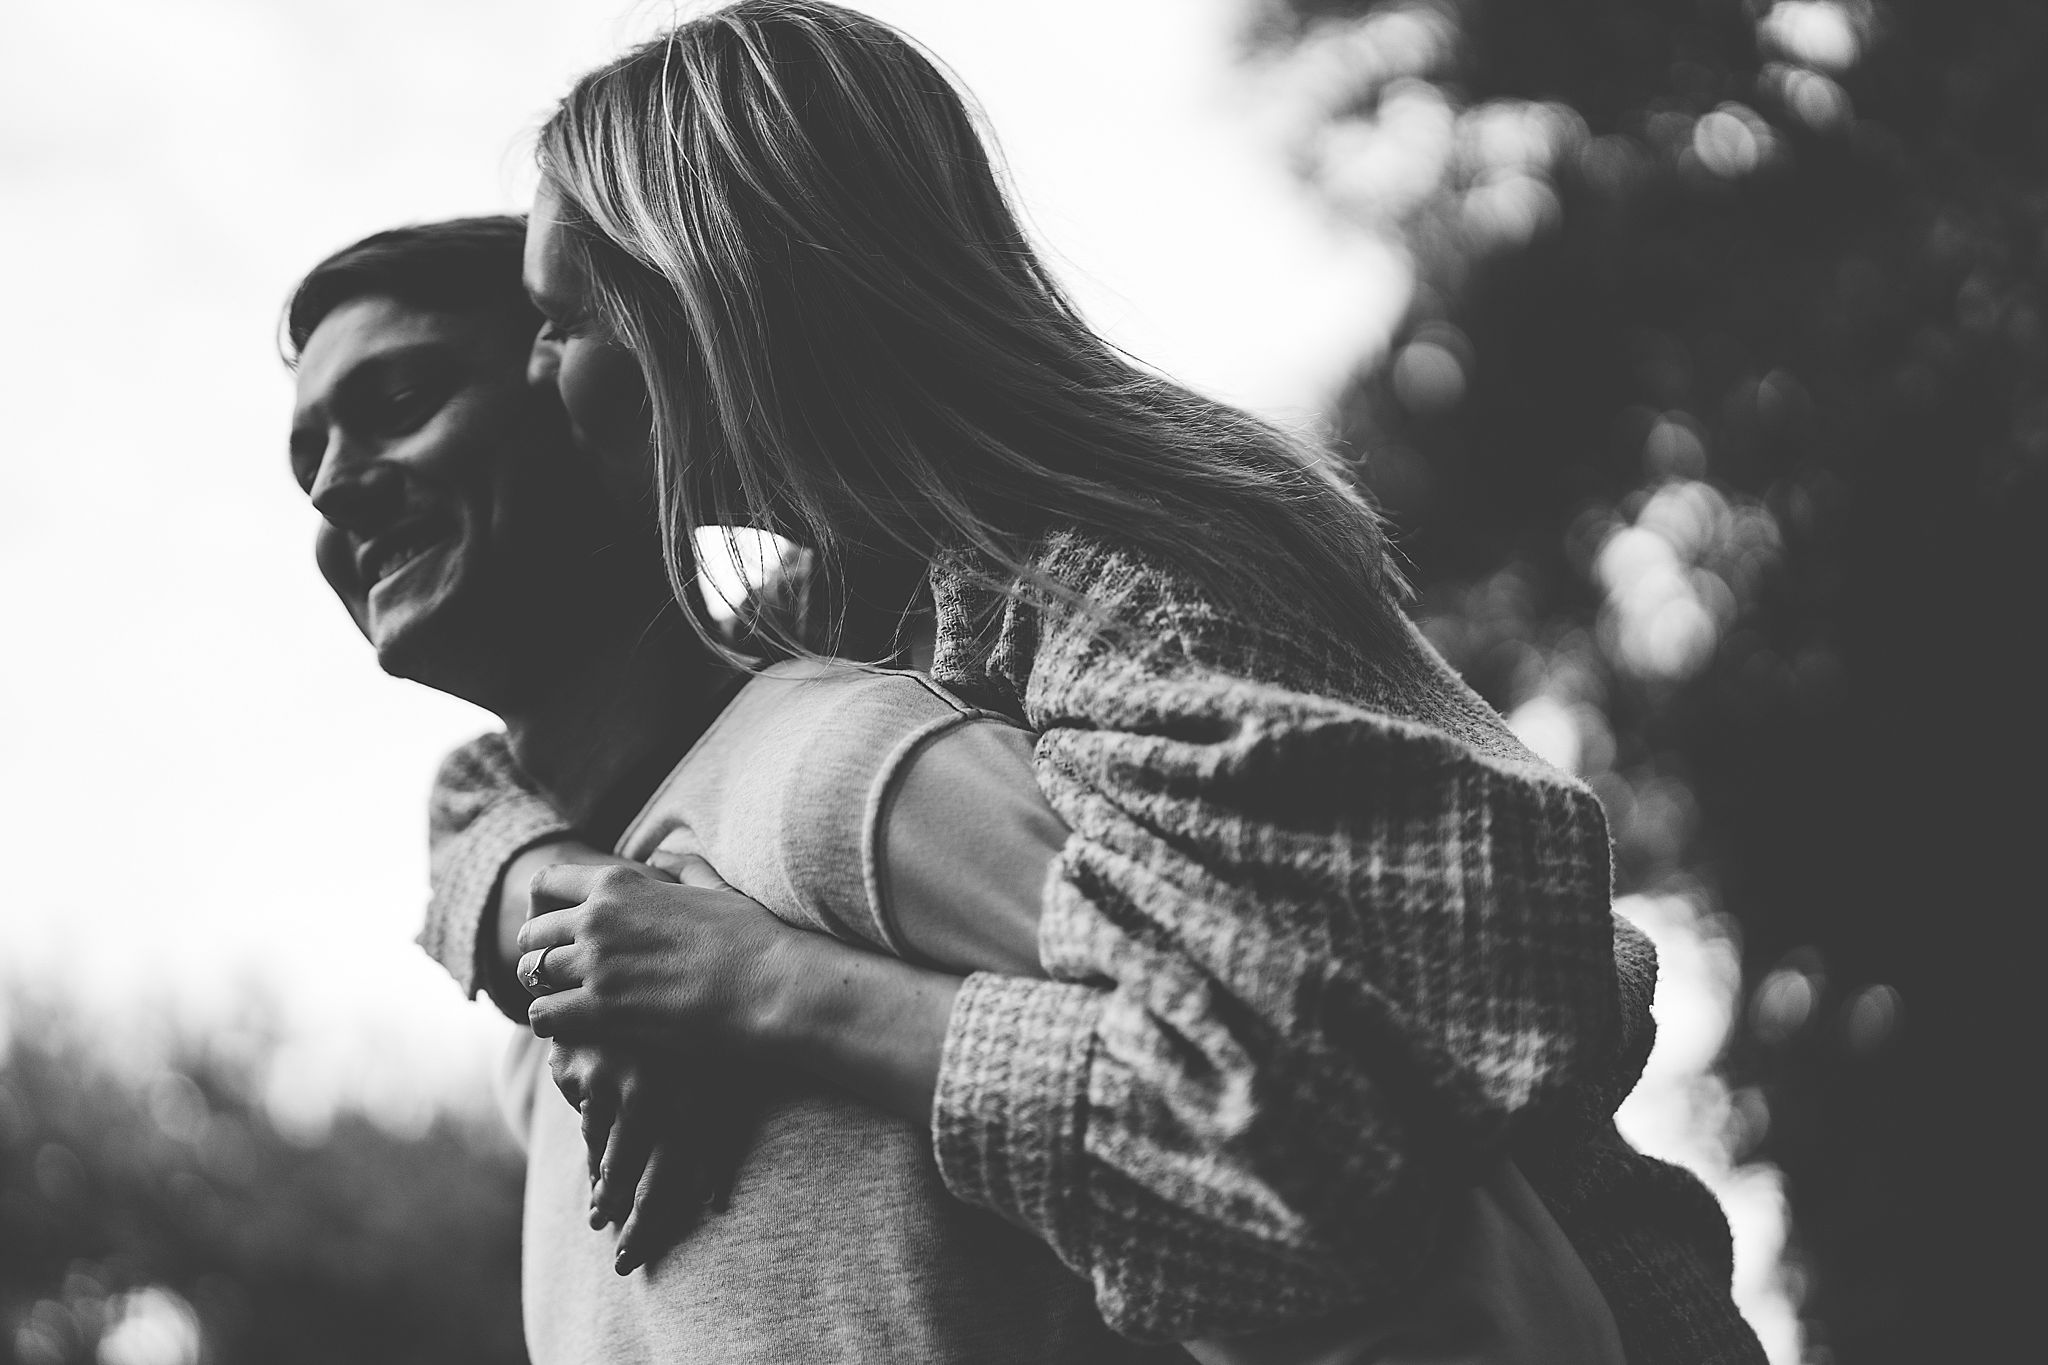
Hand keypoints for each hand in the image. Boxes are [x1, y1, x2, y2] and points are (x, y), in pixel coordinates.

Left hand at [516, 856, 795, 1051]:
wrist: (771, 986)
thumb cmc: (752, 938)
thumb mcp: (714, 887)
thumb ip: (682, 868)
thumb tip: (665, 858)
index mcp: (620, 883)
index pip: (547, 882)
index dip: (545, 907)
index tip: (558, 930)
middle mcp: (598, 918)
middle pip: (532, 934)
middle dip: (542, 953)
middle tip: (561, 975)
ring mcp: (597, 964)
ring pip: (533, 975)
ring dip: (545, 990)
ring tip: (566, 1005)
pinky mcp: (603, 1010)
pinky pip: (543, 1015)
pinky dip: (551, 1024)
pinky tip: (574, 1031)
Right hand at [547, 1040, 759, 1274]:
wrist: (651, 972)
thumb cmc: (699, 1043)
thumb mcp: (718, 1084)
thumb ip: (718, 1142)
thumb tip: (715, 1203)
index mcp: (695, 1096)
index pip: (670, 1175)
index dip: (649, 1222)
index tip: (631, 1257)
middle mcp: (652, 1088)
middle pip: (631, 1172)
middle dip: (623, 1216)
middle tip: (617, 1253)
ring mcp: (611, 1075)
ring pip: (604, 1150)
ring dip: (604, 1185)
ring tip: (601, 1213)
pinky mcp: (578, 1063)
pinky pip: (584, 1115)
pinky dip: (593, 1135)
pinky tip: (598, 1146)